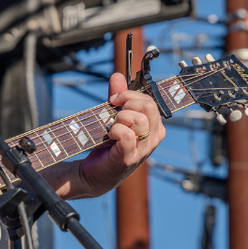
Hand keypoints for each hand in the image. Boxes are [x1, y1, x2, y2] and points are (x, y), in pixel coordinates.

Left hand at [72, 72, 164, 197]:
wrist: (93, 173)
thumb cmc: (107, 146)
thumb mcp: (114, 117)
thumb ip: (119, 97)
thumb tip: (118, 75)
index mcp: (154, 126)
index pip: (150, 101)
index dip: (130, 95)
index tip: (114, 99)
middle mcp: (153, 138)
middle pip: (148, 107)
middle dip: (126, 103)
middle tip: (113, 113)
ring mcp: (142, 150)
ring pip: (139, 120)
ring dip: (120, 118)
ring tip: (111, 126)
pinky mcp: (128, 158)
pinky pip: (127, 135)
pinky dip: (115, 130)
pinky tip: (109, 135)